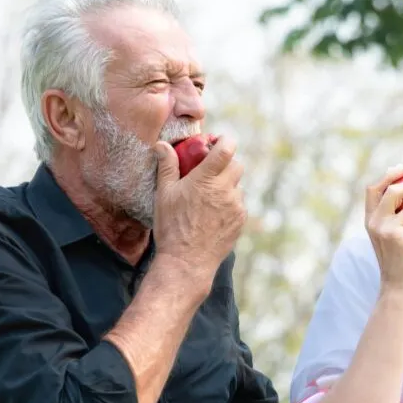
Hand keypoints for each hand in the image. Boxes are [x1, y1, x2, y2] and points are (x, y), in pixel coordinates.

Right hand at [152, 135, 245, 290]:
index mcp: (206, 179)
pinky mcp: (240, 221)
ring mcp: (236, 206)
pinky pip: (239, 204)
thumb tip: (161, 144)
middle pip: (237, 165)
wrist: (187, 262)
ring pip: (238, 186)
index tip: (216, 141)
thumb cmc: (172, 227)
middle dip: (226, 163)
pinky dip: (229, 203)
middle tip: (210, 170)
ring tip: (208, 196)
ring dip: (227, 185)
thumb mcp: (164, 194)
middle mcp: (226, 190)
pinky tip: (213, 213)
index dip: (225, 140)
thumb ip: (167, 166)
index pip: (227, 149)